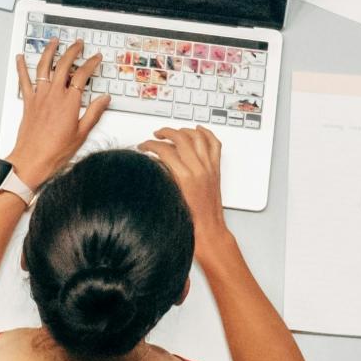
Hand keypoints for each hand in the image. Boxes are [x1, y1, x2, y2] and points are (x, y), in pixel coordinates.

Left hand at [6, 37, 109, 188]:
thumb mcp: (82, 134)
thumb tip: (105, 99)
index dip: (91, 63)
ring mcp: (39, 96)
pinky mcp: (28, 101)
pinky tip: (20, 57)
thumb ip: (93, 113)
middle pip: (63, 65)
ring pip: (44, 67)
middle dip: (73, 51)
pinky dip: (22, 67)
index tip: (96, 58)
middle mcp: (53, 95)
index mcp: (69, 102)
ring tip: (54, 41)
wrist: (33, 160)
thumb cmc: (56, 151)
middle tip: (78, 44)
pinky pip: (24, 80)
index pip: (82, 75)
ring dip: (49, 51)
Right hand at [142, 126, 228, 242]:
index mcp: (185, 176)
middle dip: (165, 132)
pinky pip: (214, 144)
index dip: (150, 145)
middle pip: (180, 137)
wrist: (208, 230)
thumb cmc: (189, 220)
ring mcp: (209, 167)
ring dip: (184, 130)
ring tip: (174, 131)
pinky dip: (206, 134)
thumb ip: (162, 174)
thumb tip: (155, 161)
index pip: (164, 149)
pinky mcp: (216, 169)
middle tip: (156, 135)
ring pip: (198, 137)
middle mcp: (199, 169)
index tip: (144, 146)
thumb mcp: (169, 195)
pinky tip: (198, 131)